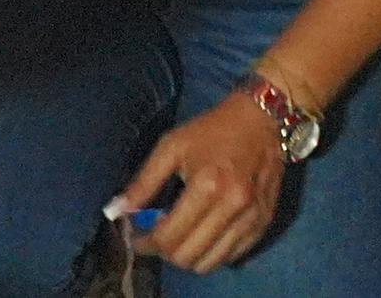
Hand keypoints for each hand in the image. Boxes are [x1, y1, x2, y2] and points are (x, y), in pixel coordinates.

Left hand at [111, 94, 286, 274]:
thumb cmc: (213, 129)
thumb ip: (143, 181)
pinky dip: (213, 252)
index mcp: (207, 185)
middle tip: (157, 237)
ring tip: (181, 238)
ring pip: (210, 263)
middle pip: (187, 256)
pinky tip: (205, 234)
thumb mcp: (172, 146)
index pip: (168, 237)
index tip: (137, 237)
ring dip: (189, 256)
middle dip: (164, 252)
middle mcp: (232, 206)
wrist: (264, 118)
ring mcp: (252, 217)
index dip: (144, 243)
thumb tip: (117, 210)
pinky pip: (232, 256)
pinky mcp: (264, 221)